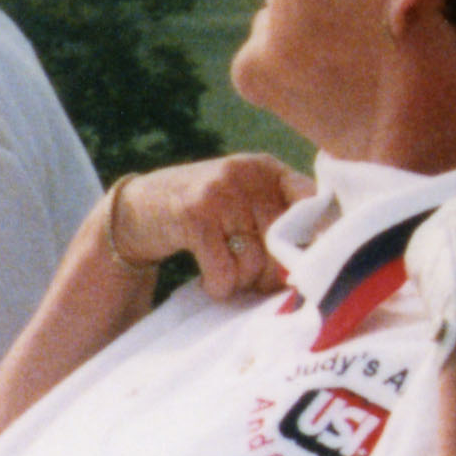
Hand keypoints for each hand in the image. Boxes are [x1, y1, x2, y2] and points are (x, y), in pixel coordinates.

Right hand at [108, 154, 310, 299]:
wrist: (138, 208)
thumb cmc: (203, 213)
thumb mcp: (243, 199)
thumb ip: (278, 216)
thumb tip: (315, 264)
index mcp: (266, 168)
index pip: (311, 199)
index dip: (318, 236)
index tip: (310, 263)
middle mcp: (247, 174)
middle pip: (282, 242)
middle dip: (270, 274)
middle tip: (251, 280)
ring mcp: (220, 193)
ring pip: (255, 262)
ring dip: (242, 283)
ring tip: (226, 275)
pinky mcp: (194, 216)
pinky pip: (225, 272)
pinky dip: (219, 286)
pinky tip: (209, 280)